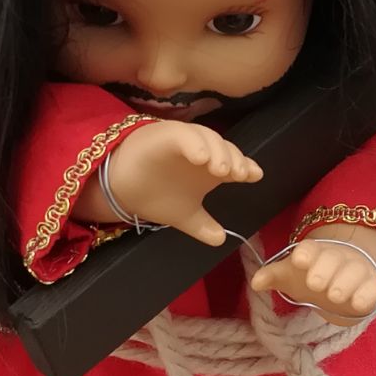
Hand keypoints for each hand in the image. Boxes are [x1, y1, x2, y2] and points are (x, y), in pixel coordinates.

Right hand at [105, 122, 262, 246]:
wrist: (120, 188)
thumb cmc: (155, 195)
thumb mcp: (183, 215)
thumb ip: (202, 226)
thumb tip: (221, 240)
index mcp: (210, 168)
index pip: (235, 163)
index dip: (246, 167)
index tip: (255, 177)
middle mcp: (201, 151)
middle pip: (224, 148)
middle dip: (235, 159)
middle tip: (241, 175)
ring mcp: (184, 141)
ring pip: (206, 137)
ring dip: (217, 151)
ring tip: (222, 170)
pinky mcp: (164, 135)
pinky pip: (182, 135)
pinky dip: (193, 144)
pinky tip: (201, 158)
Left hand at [250, 224, 375, 323]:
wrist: (345, 279)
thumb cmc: (313, 275)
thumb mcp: (291, 276)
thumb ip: (273, 277)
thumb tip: (255, 282)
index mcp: (314, 252)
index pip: (310, 248)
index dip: (306, 253)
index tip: (298, 260)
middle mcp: (337, 258)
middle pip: (332, 259)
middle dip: (324, 269)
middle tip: (314, 283)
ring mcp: (357, 270)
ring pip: (354, 272)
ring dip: (344, 282)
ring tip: (334, 295)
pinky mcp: (372, 285)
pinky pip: (373, 288)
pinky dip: (366, 295)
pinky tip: (357, 304)